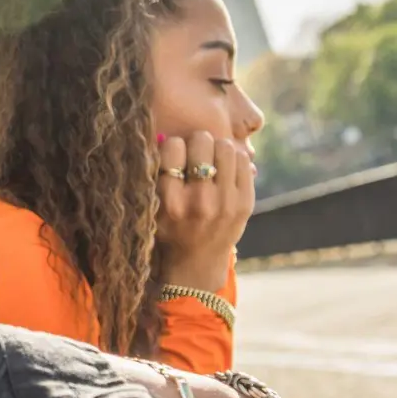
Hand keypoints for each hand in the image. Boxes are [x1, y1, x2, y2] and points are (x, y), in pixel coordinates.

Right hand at [156, 132, 254, 291]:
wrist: (197, 263)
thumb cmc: (168, 229)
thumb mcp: (150, 207)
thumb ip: (152, 175)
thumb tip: (162, 134)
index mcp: (170, 202)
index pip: (172, 147)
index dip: (172, 146)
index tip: (174, 157)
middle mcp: (199, 201)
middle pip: (201, 141)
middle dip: (196, 143)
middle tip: (195, 154)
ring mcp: (226, 202)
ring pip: (225, 146)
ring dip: (216, 148)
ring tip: (211, 161)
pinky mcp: (245, 203)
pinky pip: (242, 160)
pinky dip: (232, 160)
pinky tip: (225, 172)